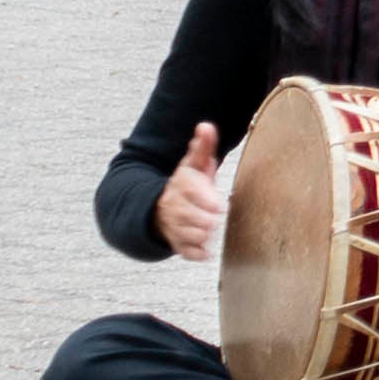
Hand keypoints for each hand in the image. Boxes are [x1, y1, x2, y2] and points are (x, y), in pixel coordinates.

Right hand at [155, 123, 225, 262]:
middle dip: (208, 220)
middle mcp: (173, 207)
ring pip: (190, 236)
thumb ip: (203, 147)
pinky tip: (207, 250)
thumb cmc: (188, 184)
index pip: (192, 193)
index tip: (219, 205)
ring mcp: (172, 226)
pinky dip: (198, 253)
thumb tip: (206, 125)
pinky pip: (187, 253)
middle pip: (193, 218)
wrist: (159, 208)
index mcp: (180, 186)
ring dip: (203, 236)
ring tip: (211, 230)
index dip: (207, 201)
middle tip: (217, 220)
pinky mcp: (175, 243)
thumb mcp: (194, 164)